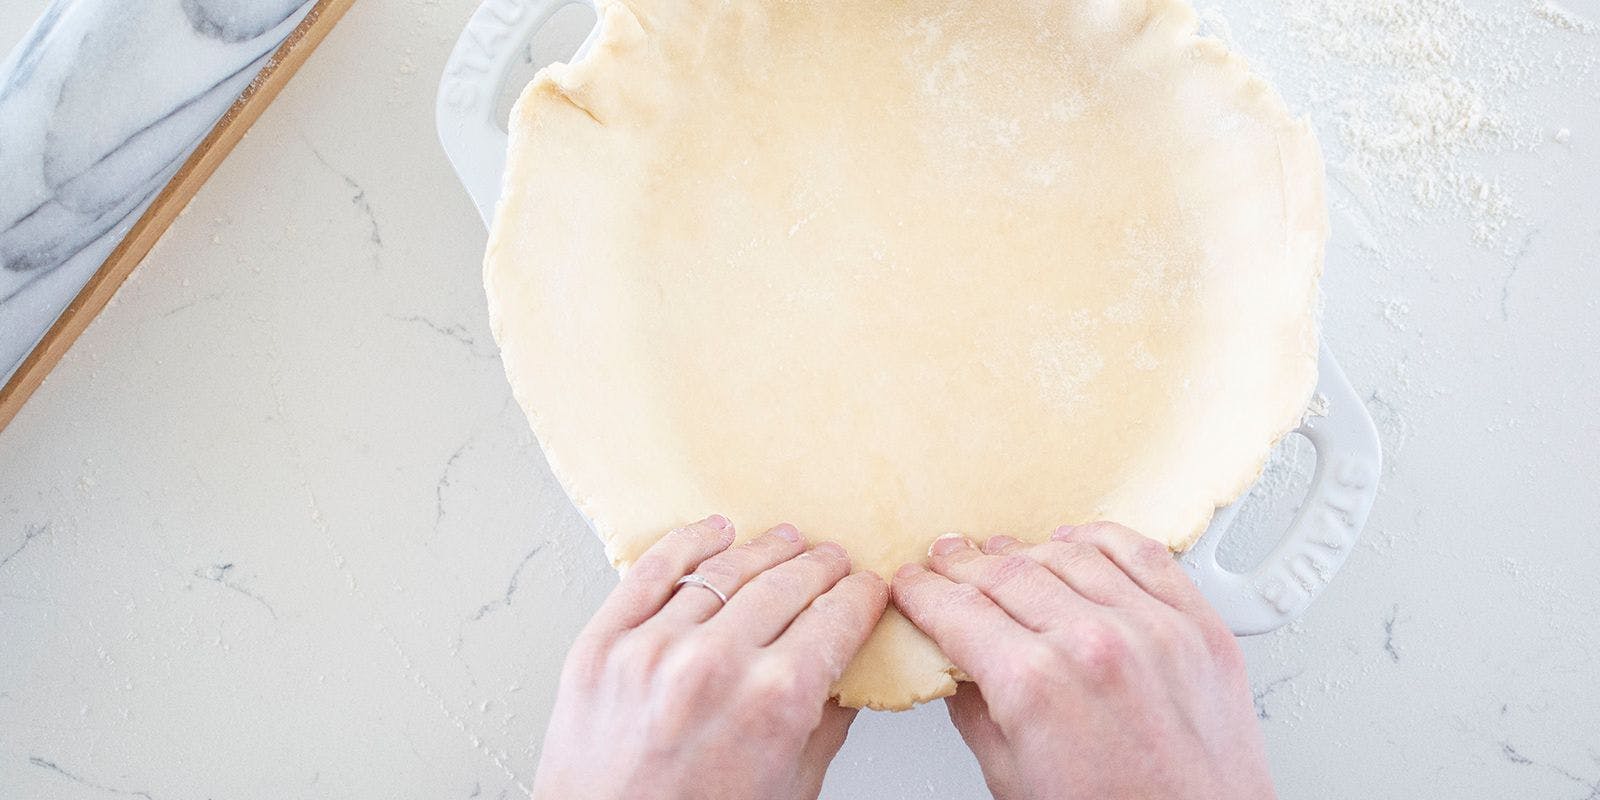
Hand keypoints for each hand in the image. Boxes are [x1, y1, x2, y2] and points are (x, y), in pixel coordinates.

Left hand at [532, 515, 888, 799]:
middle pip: (788, 583)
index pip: (837, 618)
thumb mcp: (790, 787)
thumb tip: (846, 675)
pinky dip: (688, 541)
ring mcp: (651, 649)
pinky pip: (651, 572)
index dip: (861, 595)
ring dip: (764, 549)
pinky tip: (713, 531)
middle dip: (822, 567)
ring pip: (725, 569)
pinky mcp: (602, 645)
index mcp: (774, 700)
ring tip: (784, 541)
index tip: (867, 588)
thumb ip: (823, 722)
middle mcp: (714, 664)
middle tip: (834, 561)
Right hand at [892, 522, 1274, 799]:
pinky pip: (1145, 555)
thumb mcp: (1013, 779)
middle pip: (1005, 573)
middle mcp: (1093, 644)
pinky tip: (1078, 542)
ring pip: (1069, 555)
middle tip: (945, 560)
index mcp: (1035, 685)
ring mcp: (1151, 628)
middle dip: (962, 564)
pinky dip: (1102, 539)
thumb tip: (957, 667)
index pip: (957, 609)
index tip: (912, 582)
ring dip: (1024, 549)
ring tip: (1003, 552)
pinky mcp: (1198, 626)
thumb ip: (976, 711)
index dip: (923, 590)